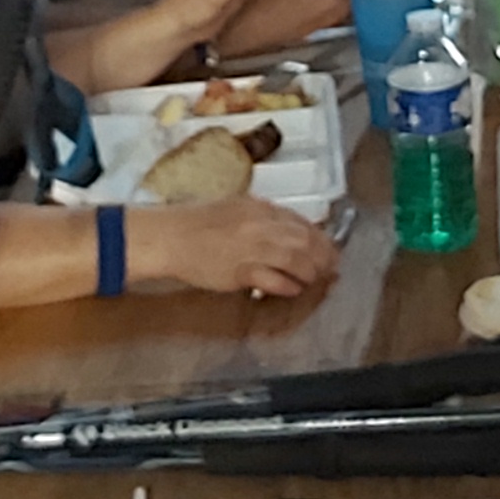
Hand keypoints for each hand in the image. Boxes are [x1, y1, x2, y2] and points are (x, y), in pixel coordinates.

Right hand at [144, 196, 342, 297]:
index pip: (300, 222)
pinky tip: (293, 290)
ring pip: (295, 260)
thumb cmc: (197, 223)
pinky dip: (288, 286)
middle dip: (322, 257)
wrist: (170, 236)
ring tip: (313, 280)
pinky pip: (274, 280)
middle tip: (330, 269)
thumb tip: (288, 233)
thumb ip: (263, 219)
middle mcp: (260, 225)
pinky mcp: (241, 271)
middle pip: (304, 241)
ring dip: (309, 272)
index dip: (320, 238)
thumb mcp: (236, 209)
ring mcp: (251, 248)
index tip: (329, 250)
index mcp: (260, 208)